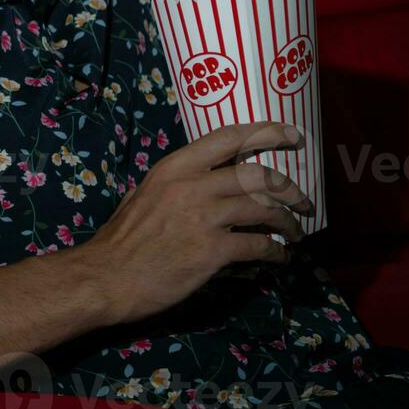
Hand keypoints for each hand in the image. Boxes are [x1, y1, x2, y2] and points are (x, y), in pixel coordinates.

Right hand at [85, 121, 313, 325]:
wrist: (106, 277)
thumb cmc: (122, 240)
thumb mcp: (143, 196)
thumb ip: (175, 185)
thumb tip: (204, 185)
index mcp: (174, 168)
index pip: (228, 137)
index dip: (265, 132)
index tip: (291, 134)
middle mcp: (193, 185)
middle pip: (257, 175)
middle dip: (289, 188)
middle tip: (303, 201)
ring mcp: (204, 218)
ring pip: (264, 209)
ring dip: (288, 221)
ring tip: (296, 232)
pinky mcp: (213, 251)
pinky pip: (258, 245)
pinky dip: (276, 251)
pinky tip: (280, 256)